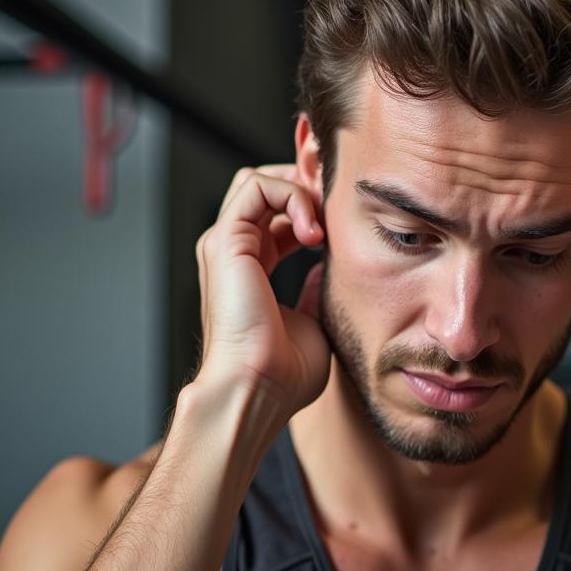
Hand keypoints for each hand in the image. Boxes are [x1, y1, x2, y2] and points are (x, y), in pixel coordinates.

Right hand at [193, 163, 330, 413]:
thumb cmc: (284, 374)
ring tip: (323, 225)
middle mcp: (235, 253)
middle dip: (307, 188)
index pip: (278, 215)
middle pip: (266, 188)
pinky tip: (313, 232)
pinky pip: (257, 188)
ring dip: (300, 190)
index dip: (313, 208)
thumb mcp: (315, 322)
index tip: (344, 224)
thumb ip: (317, 290)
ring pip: (259, 180)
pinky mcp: (225, 242)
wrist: (258, 389)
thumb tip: (330, 268)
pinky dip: (291, 196)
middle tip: (338, 211)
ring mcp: (226, 245)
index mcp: (253, 269)